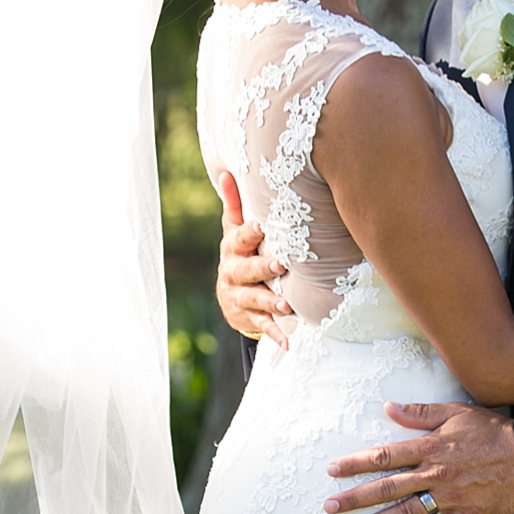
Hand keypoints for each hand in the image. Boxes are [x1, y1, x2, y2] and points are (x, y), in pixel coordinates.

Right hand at [214, 171, 292, 349]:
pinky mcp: (247, 317)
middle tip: (280, 265)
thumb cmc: (240, 254)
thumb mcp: (234, 231)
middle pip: (246, 270)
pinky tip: (288, 341)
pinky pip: (262, 325)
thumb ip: (234, 205)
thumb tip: (226, 171)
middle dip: (262, 268)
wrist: (230, 296)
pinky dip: (275, 334)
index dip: (248, 233)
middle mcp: (233, 273)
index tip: (261, 225)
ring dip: (270, 302)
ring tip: (287, 306)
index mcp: (232, 249)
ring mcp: (239, 297)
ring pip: (254, 299)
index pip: (238, 238)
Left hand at [323, 401, 513, 513]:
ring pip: (407, 512)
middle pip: (388, 486)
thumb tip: (389, 408)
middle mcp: (435, 473)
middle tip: (329, 507)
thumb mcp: (455, 412)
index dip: (356, 463)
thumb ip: (420, 412)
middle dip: (356, 497)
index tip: (333, 471)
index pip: (385, 456)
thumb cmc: (492, 429)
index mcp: (430, 447)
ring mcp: (451, 497)